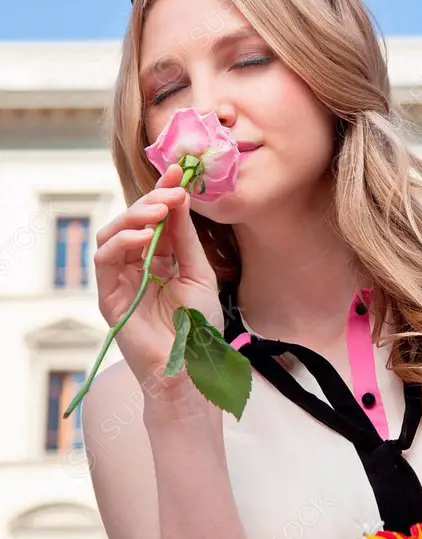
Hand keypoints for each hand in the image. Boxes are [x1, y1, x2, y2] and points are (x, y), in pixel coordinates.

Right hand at [93, 163, 224, 388]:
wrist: (192, 368)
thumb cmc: (198, 327)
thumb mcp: (199, 273)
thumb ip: (185, 238)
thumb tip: (178, 197)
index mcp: (160, 259)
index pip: (157, 219)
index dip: (164, 193)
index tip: (179, 171)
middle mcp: (137, 266)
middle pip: (131, 223)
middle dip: (150, 201)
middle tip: (172, 192)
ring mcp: (120, 281)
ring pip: (112, 235)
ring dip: (134, 218)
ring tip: (159, 211)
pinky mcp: (109, 297)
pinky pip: (105, 261)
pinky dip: (123, 243)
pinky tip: (146, 237)